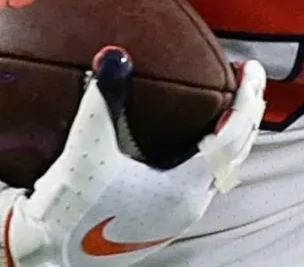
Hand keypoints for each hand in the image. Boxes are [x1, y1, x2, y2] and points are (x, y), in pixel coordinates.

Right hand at [4, 47, 266, 265]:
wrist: (53, 253)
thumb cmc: (72, 207)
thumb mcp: (87, 148)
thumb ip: (103, 99)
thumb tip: (113, 55)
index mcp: (183, 187)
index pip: (232, 136)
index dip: (246, 98)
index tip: (250, 68)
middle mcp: (191, 204)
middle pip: (236, 152)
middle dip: (246, 112)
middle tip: (247, 77)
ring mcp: (180, 215)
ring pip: (222, 169)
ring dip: (232, 135)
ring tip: (230, 102)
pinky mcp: (166, 219)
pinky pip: (204, 178)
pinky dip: (213, 152)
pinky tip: (196, 137)